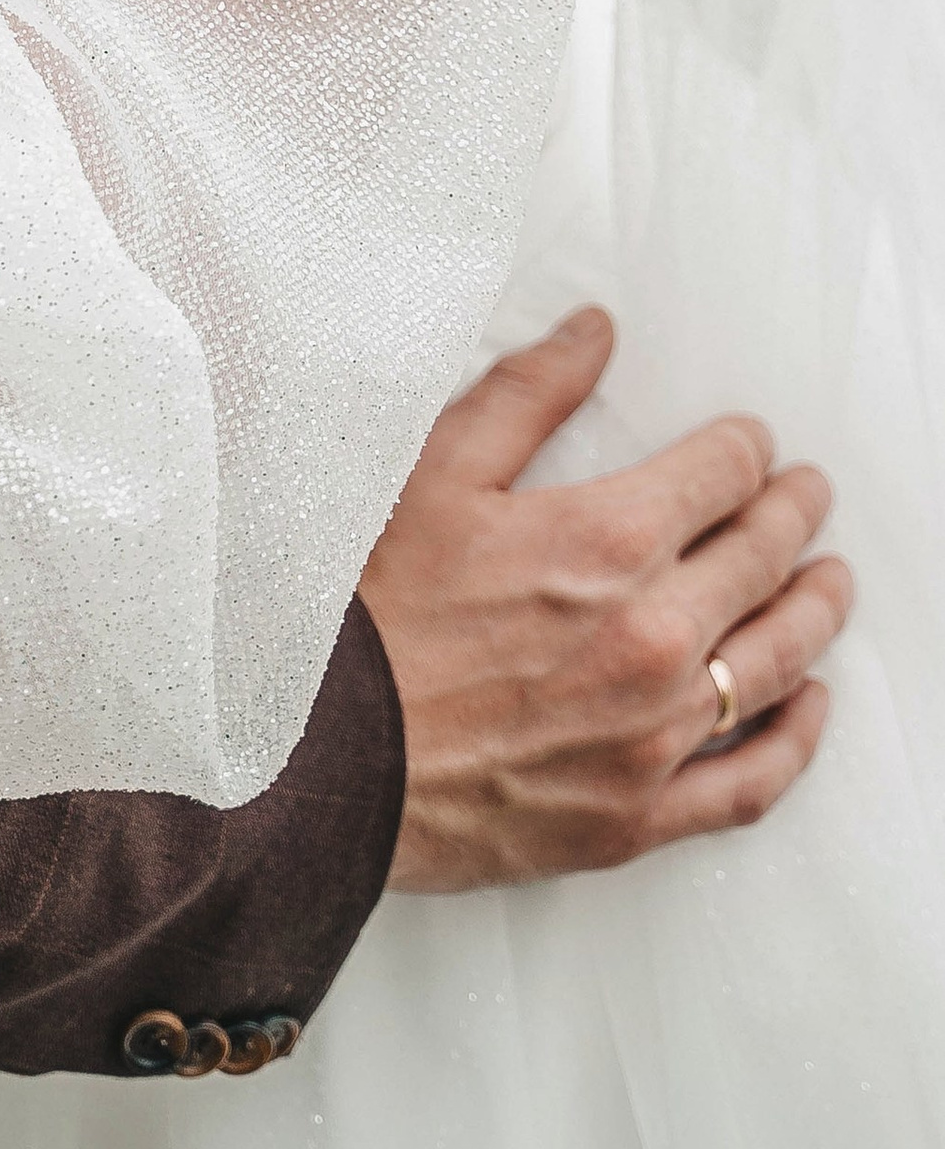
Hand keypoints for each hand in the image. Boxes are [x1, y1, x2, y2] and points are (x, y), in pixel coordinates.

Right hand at [364, 304, 850, 889]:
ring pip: (776, 663)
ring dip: (815, 613)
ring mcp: (654, 733)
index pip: (720, 476)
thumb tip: (592, 335)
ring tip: (829, 584)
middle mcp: (653, 636)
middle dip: (793, 516)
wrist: (319, 758)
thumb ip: (525, 395)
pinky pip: (751, 779)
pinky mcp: (638, 813)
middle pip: (762, 560)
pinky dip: (795, 740)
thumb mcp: (433, 472)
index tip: (752, 442)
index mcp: (607, 540)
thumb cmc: (363, 613)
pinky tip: (808, 709)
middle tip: (808, 495)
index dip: (745, 450)